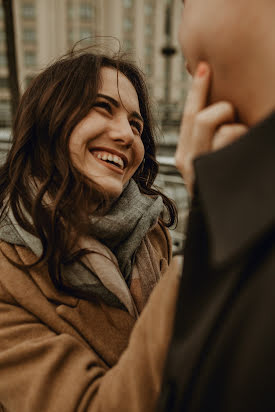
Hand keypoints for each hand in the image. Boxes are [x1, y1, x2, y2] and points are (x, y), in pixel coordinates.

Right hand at [175, 62, 248, 195]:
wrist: (218, 222)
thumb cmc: (216, 187)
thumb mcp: (202, 162)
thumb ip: (201, 137)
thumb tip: (214, 104)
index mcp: (183, 155)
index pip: (189, 115)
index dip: (198, 89)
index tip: (204, 68)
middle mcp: (188, 162)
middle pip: (204, 117)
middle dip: (223, 109)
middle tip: (232, 118)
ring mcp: (203, 169)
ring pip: (225, 129)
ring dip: (238, 130)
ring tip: (240, 145)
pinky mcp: (217, 173)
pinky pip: (235, 142)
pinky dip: (243, 139)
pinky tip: (243, 152)